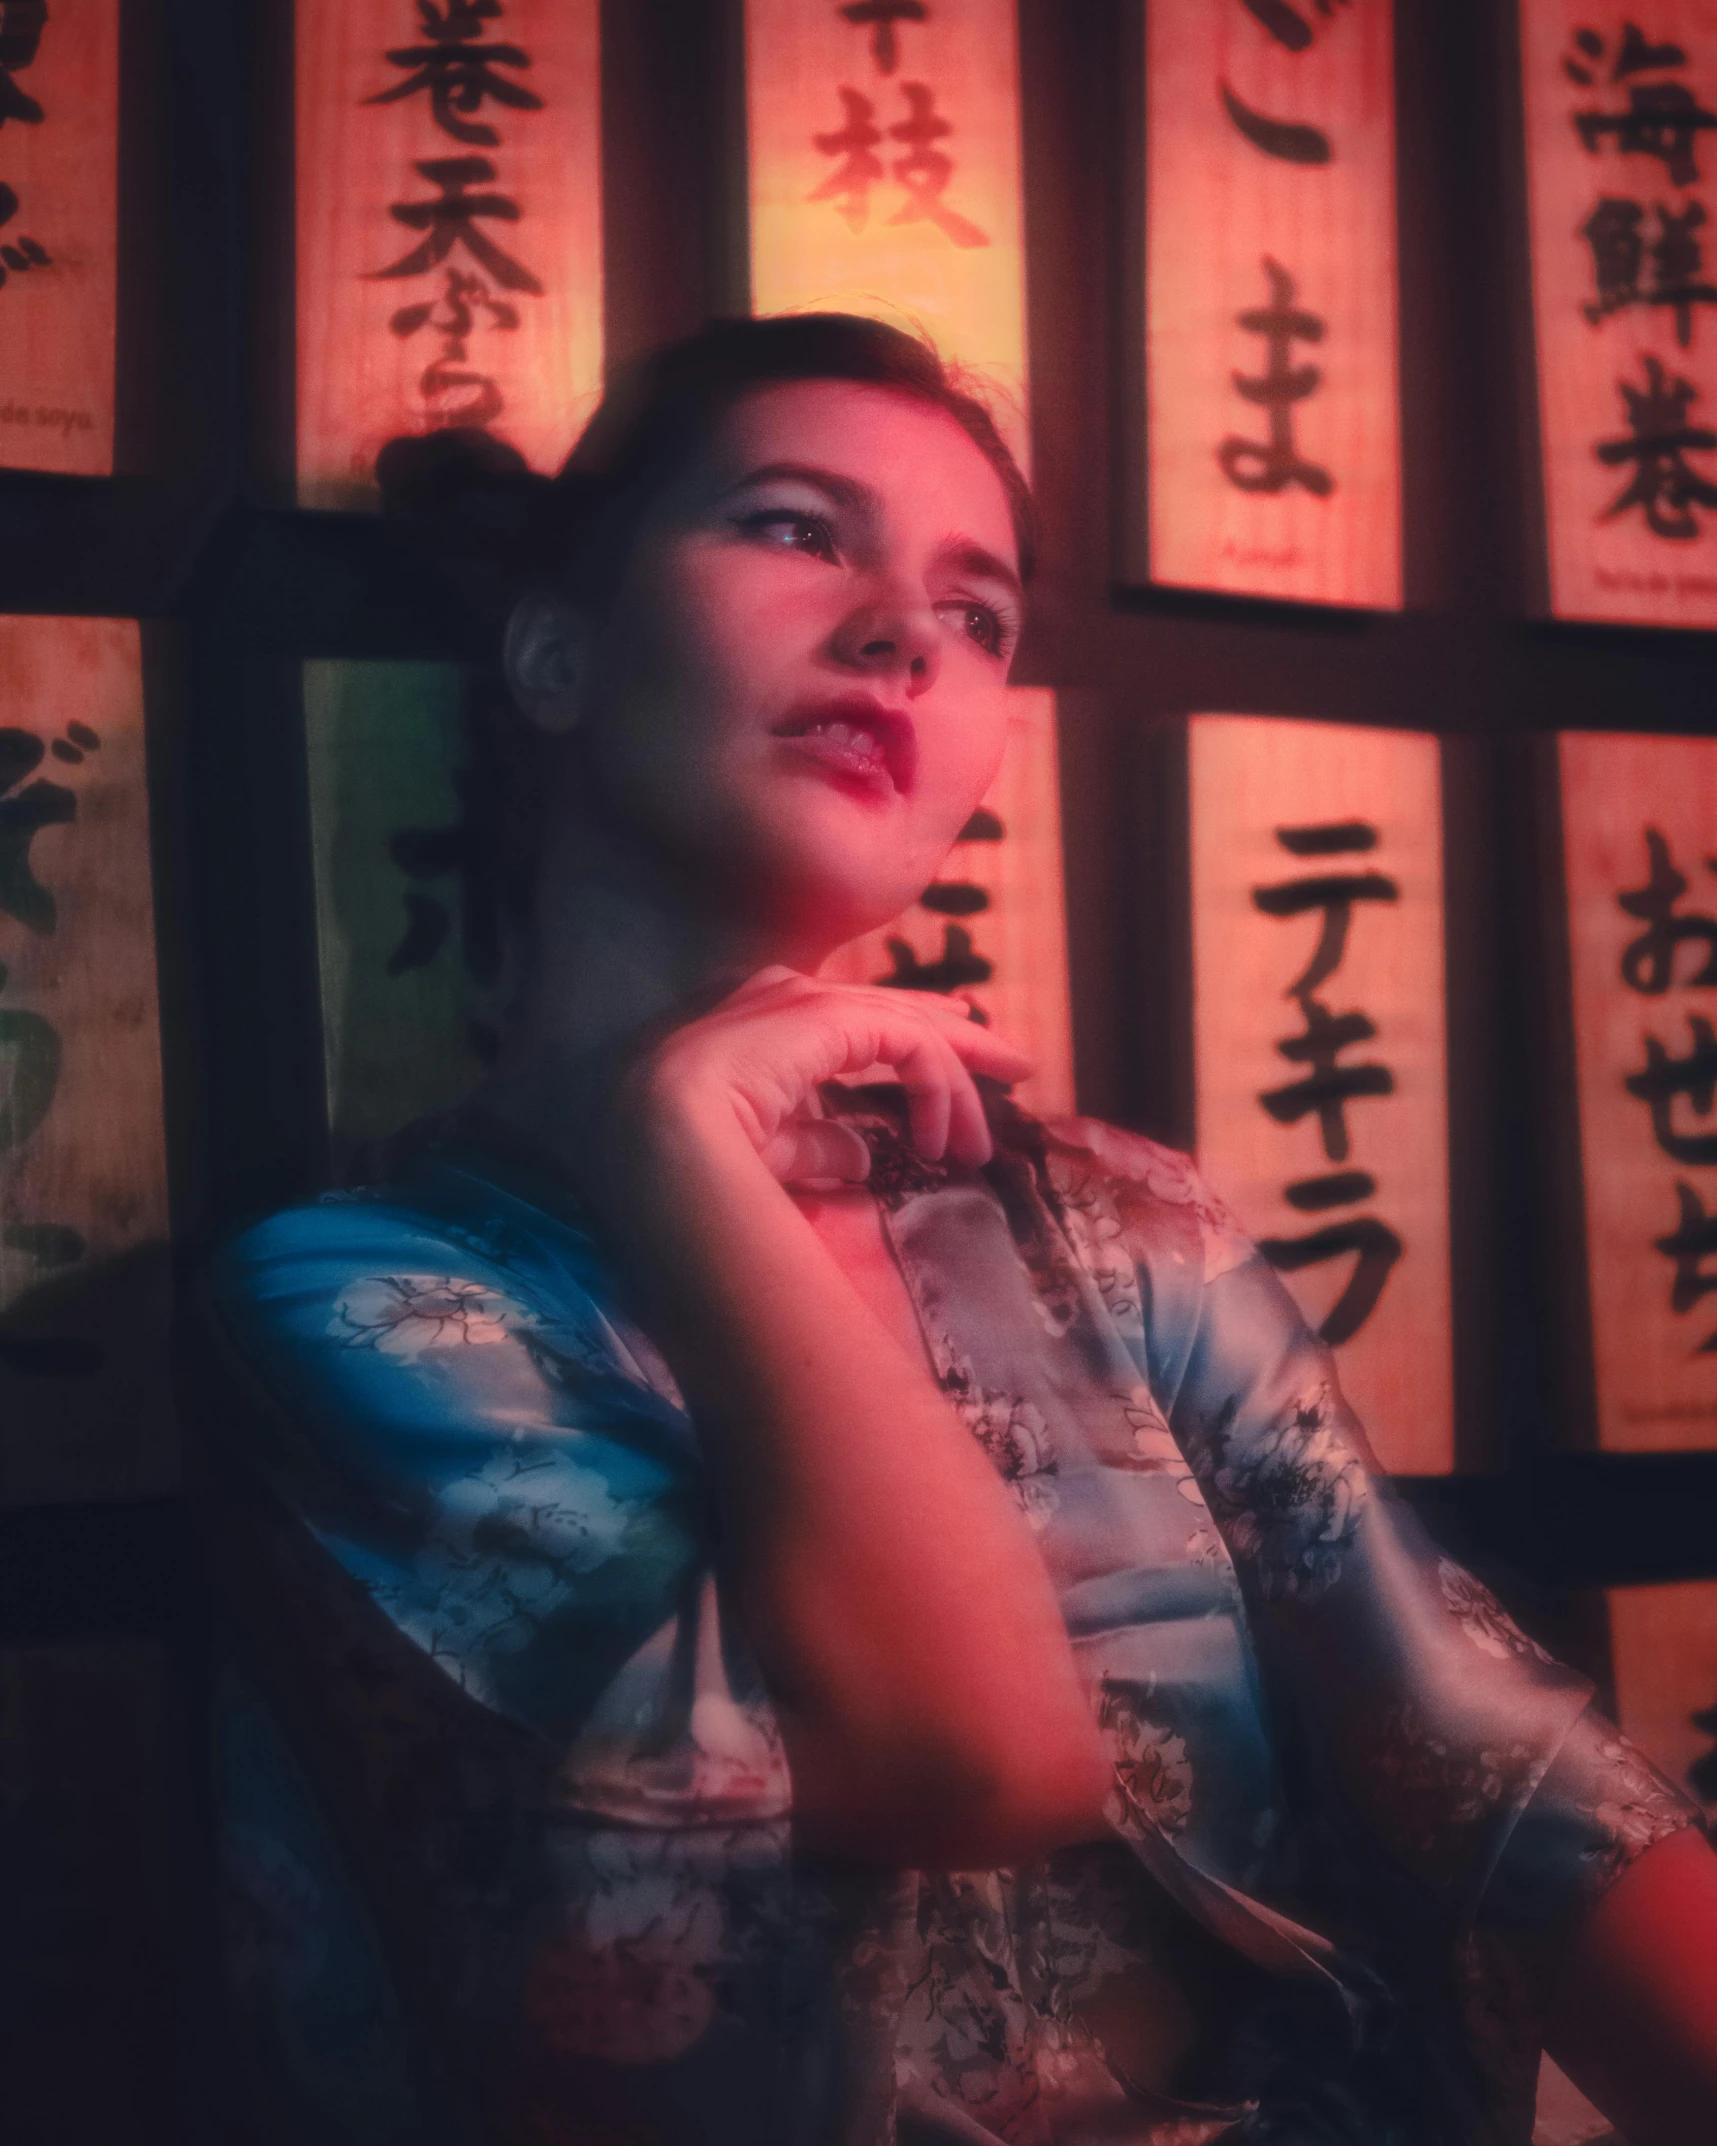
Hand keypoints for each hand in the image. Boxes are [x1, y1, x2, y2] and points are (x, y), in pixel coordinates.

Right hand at [624, 966, 1032, 1186]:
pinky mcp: (827, 1015)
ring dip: (960, 1077)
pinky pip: (908, 1045)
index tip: (962, 1058)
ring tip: (992, 1126)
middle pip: (893, 1011)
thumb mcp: (769, 1151)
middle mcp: (782, 997)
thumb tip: (858, 1158)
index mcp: (762, 1023)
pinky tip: (947, 1138)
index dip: (914, 1036)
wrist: (655, 1147)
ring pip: (907, 1027)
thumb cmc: (693, 1158)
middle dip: (958, 1037)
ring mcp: (803, 999)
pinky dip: (940, 1088)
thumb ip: (815, 1145)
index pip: (855, 1018)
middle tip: (1017, 1061)